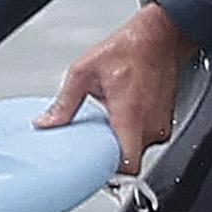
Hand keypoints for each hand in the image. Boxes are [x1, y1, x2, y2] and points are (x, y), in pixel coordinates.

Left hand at [43, 1, 194, 162]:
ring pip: (138, 149)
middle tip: (92, 140)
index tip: (93, 168)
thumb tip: (45, 123)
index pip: (128, 167)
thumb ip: (64, 103)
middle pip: (128, 159)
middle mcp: (150, 125)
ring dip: (121, 140)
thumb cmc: (127, 50)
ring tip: (107, 120)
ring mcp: (161, 124)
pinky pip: (146, 138)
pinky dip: (132, 132)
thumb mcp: (83, 73)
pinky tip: (120, 114)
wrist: (159, 37)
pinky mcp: (166, 121)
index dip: (110, 173)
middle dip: (109, 153)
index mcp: (130, 116)